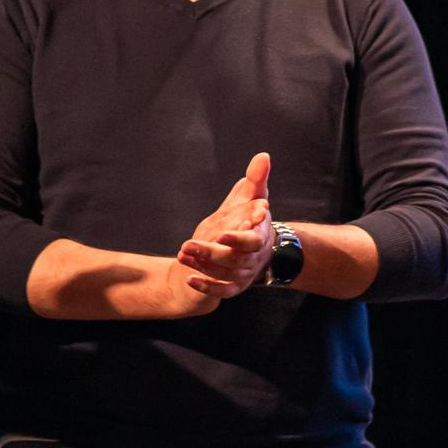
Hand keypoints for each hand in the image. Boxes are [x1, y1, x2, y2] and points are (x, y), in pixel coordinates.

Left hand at [175, 153, 275, 299]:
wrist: (251, 252)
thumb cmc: (250, 221)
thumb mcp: (252, 199)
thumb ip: (256, 180)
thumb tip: (263, 156)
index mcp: (260, 236)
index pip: (253, 240)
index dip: (239, 239)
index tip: (223, 234)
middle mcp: (254, 257)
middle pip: (234, 259)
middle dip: (211, 252)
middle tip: (188, 245)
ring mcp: (244, 273)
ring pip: (225, 273)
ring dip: (203, 265)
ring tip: (183, 254)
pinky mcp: (233, 286)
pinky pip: (222, 291)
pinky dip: (207, 287)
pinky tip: (190, 279)